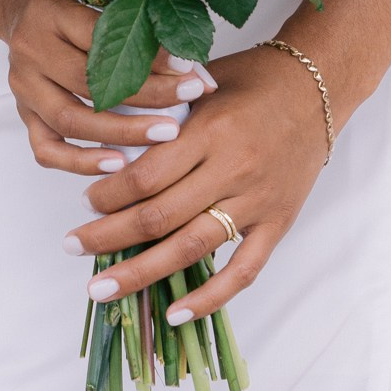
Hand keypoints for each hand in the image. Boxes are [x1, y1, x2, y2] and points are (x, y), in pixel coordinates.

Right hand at [4, 0, 216, 177]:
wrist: (22, 11)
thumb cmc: (72, 7)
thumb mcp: (97, 0)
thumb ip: (136, 27)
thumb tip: (193, 66)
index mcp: (51, 14)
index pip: (101, 37)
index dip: (146, 54)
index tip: (186, 67)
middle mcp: (32, 51)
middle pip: (88, 82)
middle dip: (144, 95)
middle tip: (187, 102)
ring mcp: (24, 89)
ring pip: (69, 120)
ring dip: (121, 132)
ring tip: (163, 135)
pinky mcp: (23, 117)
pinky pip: (48, 150)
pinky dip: (82, 162)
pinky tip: (118, 164)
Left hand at [63, 43, 330, 321]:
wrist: (317, 84)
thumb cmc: (253, 78)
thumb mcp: (203, 83)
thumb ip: (162, 111)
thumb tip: (109, 146)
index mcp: (211, 129)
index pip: (147, 174)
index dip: (109, 194)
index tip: (85, 201)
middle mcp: (233, 168)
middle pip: (159, 216)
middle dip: (108, 237)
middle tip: (73, 247)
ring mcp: (257, 201)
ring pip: (191, 248)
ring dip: (140, 273)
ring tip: (101, 289)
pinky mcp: (278, 224)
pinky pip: (242, 271)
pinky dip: (208, 298)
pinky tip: (174, 313)